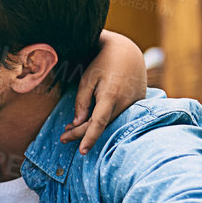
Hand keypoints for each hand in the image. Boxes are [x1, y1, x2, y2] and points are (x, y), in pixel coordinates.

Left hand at [62, 30, 146, 153]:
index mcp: (111, 96)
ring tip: (72, 129)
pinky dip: (105, 120)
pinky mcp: (138, 103)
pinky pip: (119, 116)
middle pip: (102, 125)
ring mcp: (134, 104)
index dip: (89, 138)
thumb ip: (81, 102)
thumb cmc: (103, 63)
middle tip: (63, 137)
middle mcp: (125, 102)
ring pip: (111, 122)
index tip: (82, 151)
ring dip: (92, 127)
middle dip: (82, 133)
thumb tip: (77, 123)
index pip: (99, 123)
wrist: (127, 51)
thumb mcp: (87, 79)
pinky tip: (90, 121)